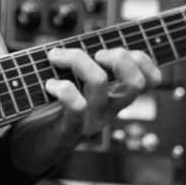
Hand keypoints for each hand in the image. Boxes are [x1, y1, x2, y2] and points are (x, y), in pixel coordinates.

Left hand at [8, 47, 160, 175]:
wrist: (35, 146)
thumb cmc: (54, 109)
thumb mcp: (78, 85)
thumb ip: (86, 63)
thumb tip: (82, 37)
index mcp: (116, 96)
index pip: (150, 80)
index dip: (144, 59)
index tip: (118, 48)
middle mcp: (110, 109)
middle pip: (135, 82)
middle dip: (118, 56)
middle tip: (96, 53)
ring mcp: (92, 120)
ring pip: (99, 82)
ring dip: (78, 60)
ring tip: (58, 57)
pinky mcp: (71, 128)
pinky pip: (75, 105)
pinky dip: (62, 88)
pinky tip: (50, 84)